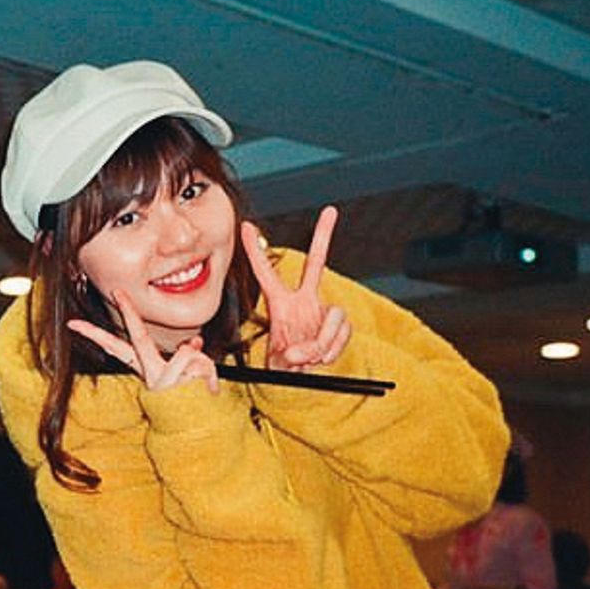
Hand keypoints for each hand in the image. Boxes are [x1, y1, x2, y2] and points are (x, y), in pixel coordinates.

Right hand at [68, 288, 218, 393]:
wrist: (197, 433)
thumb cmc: (192, 402)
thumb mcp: (190, 374)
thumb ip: (189, 355)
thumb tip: (192, 342)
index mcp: (146, 369)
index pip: (117, 348)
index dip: (94, 335)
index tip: (73, 323)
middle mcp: (150, 374)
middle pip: (139, 337)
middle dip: (129, 312)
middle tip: (117, 292)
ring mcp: (162, 381)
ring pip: (186, 351)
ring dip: (202, 365)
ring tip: (201, 384)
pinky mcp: (176, 387)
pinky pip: (201, 365)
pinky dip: (210, 375)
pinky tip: (205, 391)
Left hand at [240, 206, 350, 371]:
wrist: (302, 377)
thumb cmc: (284, 364)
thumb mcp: (279, 362)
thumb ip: (291, 355)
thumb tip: (304, 352)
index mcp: (280, 303)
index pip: (265, 273)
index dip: (254, 251)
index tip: (245, 227)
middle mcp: (303, 300)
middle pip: (316, 263)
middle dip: (323, 237)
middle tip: (330, 211)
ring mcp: (323, 310)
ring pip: (335, 316)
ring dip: (324, 341)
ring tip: (310, 357)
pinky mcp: (340, 325)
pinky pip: (344, 332)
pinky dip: (334, 349)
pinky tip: (322, 357)